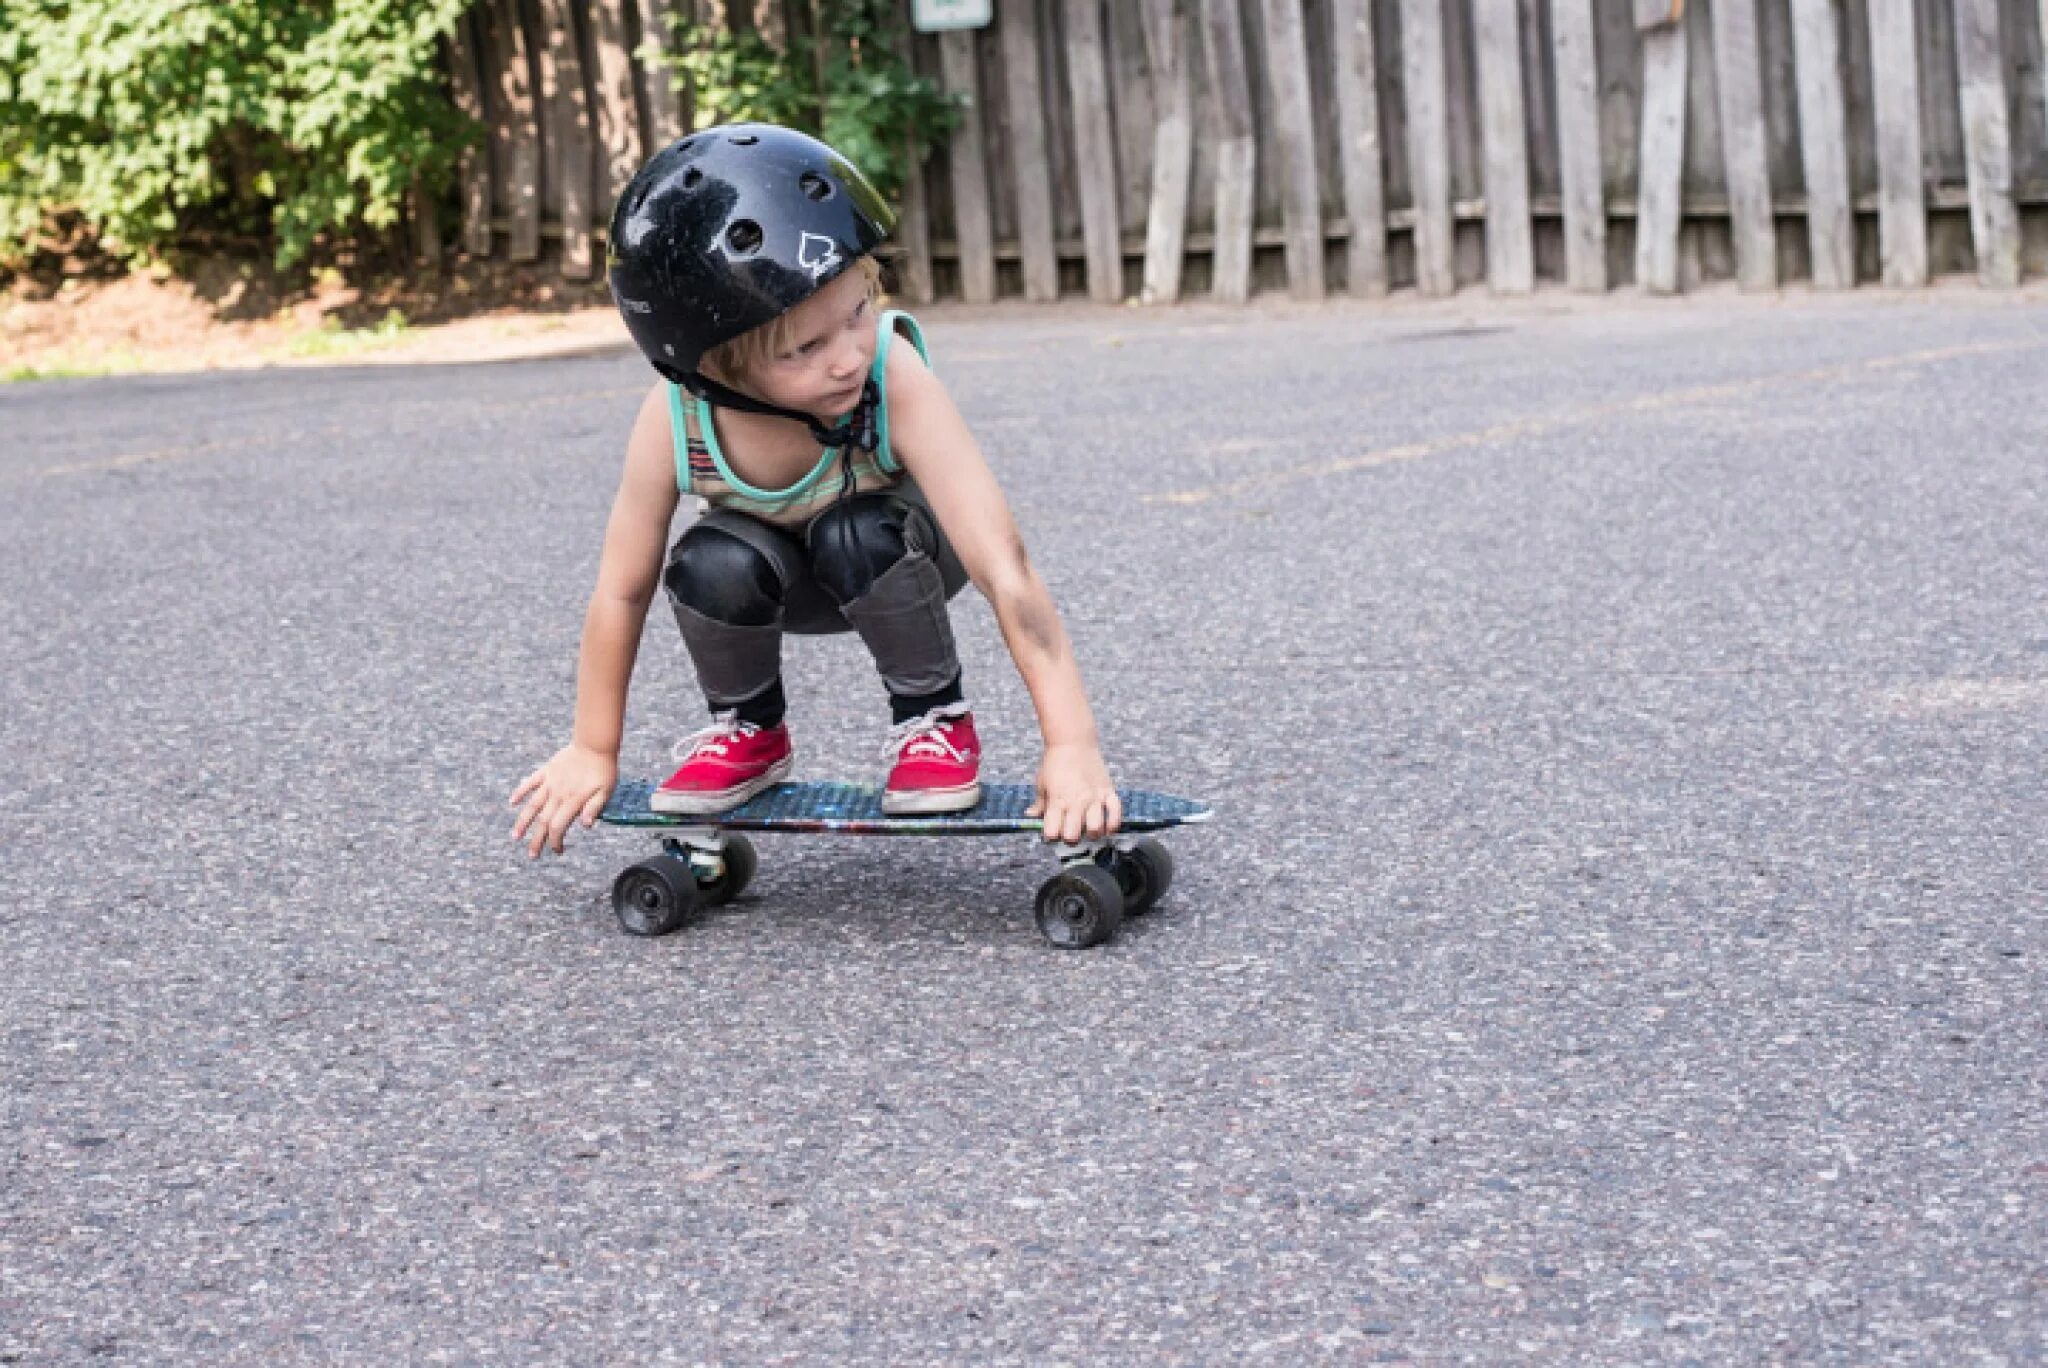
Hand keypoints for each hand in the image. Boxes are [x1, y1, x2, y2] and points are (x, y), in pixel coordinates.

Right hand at [510, 743, 618, 857]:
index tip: (557, 851)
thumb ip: (594, 808)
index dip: (555, 841)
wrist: (595, 744)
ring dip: (523, 822)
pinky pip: (530, 783)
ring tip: (515, 836)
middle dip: (536, 840)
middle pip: (543, 821)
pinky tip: (512, 801)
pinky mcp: (547, 771)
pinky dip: (520, 791)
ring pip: (532, 805)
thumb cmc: (604, 769)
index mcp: (572, 801)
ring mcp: (550, 782)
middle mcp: (557, 794)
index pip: (558, 827)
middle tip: (532, 856)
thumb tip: (586, 826)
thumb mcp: (606, 791)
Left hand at [1028, 743, 1121, 843]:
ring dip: (1092, 833)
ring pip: (1096, 829)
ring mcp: (1094, 797)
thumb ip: (1039, 803)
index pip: (1052, 834)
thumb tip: (1030, 816)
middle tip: (1070, 831)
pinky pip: (1115, 814)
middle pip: (1073, 837)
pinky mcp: (1108, 791)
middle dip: (1070, 839)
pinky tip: (1107, 826)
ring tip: (1088, 827)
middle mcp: (1076, 802)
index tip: (1052, 831)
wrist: (1073, 741)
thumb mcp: (1042, 783)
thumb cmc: (1054, 762)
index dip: (1050, 836)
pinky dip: (1113, 824)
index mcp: (1057, 801)